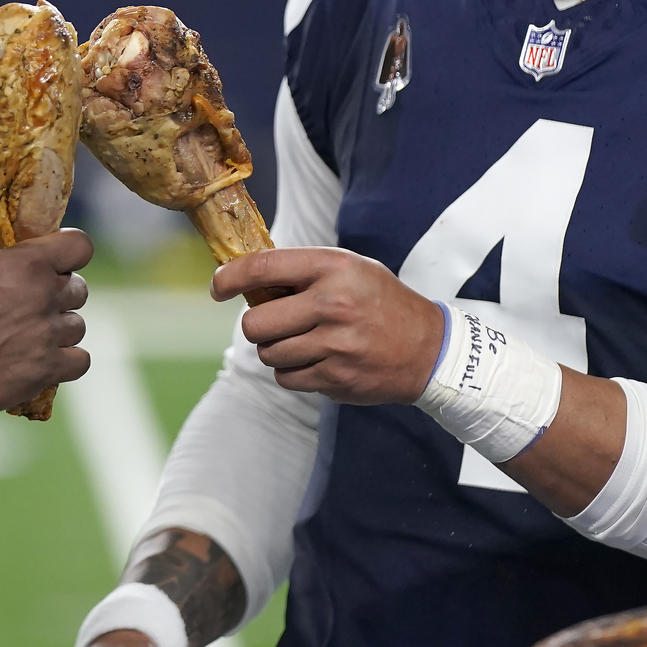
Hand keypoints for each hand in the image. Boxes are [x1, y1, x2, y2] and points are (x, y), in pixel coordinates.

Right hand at [0, 225, 92, 419]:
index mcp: (24, 264)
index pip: (79, 246)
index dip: (70, 253)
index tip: (56, 263)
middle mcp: (43, 295)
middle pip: (78, 288)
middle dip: (58, 294)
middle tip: (30, 305)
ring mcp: (48, 334)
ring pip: (76, 326)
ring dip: (58, 330)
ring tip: (29, 337)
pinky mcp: (48, 370)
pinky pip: (79, 361)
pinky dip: (65, 361)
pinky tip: (43, 360)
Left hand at [212, 246, 443, 404]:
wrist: (428, 349)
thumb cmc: (381, 302)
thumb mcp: (350, 269)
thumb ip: (303, 271)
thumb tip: (246, 278)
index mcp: (333, 268)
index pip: (262, 268)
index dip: (229, 278)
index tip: (219, 286)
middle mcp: (333, 304)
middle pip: (255, 323)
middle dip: (257, 325)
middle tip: (274, 323)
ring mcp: (335, 345)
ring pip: (268, 353)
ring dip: (277, 349)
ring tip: (302, 341)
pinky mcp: (336, 378)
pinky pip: (287, 378)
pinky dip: (293, 372)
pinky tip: (316, 360)